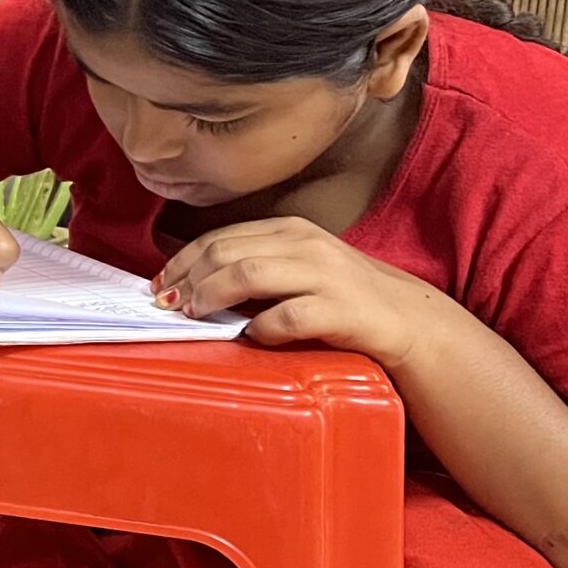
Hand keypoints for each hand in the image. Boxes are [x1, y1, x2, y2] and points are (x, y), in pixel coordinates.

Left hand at [153, 216, 448, 363]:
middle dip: (187, 279)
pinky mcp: (341, 310)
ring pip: (248, 275)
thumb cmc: (342, 297)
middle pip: (225, 253)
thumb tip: (189, 284)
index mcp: (289, 229)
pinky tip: (252, 337)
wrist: (409, 320)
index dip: (182, 261)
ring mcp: (325, 275)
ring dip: (212, 297)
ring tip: (194, 317)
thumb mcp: (297, 269)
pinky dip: (262, 328)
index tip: (159, 285)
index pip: (220, 237)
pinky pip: (287, 317)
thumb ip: (254, 268)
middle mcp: (305, 244)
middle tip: (168, 306)